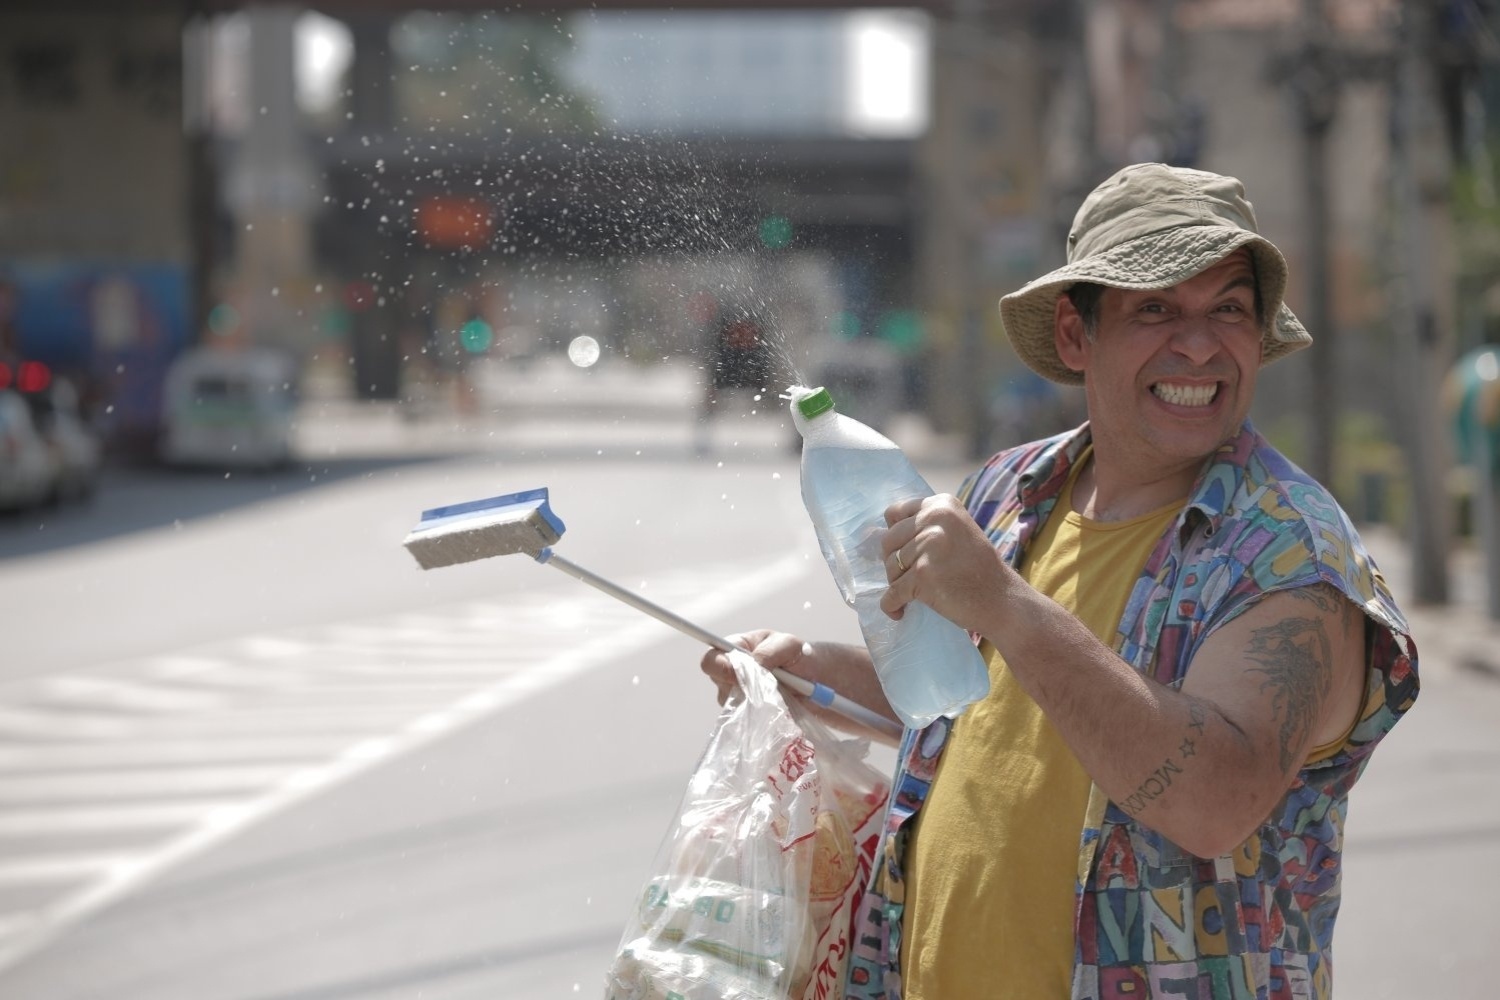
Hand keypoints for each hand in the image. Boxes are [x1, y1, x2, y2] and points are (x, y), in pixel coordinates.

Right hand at [699, 630, 812, 705]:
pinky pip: (748, 719)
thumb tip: (752, 665)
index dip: (719, 667)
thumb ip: (767, 652)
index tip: (738, 673)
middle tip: (766, 685)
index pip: (711, 660)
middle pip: (719, 685)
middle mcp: (730, 674)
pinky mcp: (749, 716)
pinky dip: (764, 714)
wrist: (814, 679)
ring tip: (780, 693)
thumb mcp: (787, 644)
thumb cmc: (797, 655)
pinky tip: (779, 706)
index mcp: (735, 649)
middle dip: (742, 686)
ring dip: (756, 701)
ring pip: (734, 705)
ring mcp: (738, 697)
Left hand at [878, 493, 1013, 633]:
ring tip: (919, 593)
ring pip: (890, 568)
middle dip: (896, 564)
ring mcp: (927, 546)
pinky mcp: (922, 574)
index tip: (911, 554)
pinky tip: (900, 612)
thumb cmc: (977, 569)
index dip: (897, 538)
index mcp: (941, 504)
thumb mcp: (954, 533)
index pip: (893, 514)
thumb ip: (921, 527)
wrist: (1003, 600)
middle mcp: (934, 519)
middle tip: (915, 580)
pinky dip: (892, 606)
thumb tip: (867, 532)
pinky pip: (891, 593)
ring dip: (898, 585)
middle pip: (888, 542)